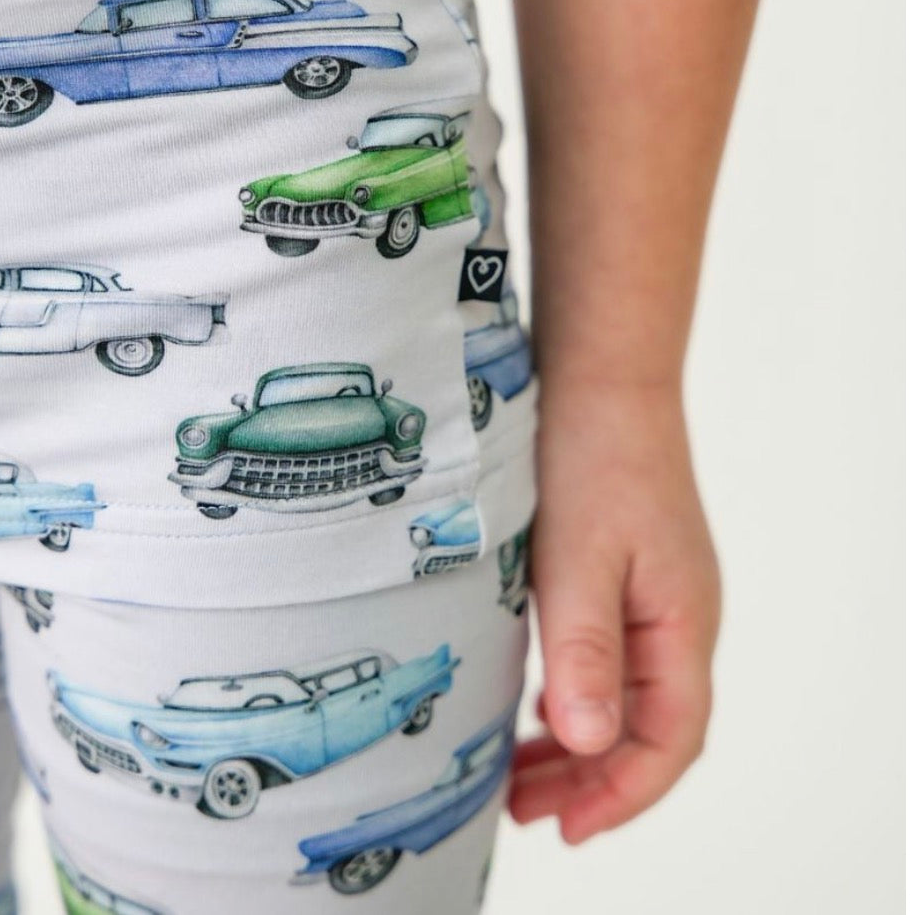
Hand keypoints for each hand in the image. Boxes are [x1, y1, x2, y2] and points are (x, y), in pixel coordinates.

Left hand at [509, 379, 720, 842]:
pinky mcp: (627, 570)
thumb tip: (588, 744)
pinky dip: (576, 693)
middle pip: (648, 727)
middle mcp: (678, 617)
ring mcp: (656, 593)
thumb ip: (585, 651)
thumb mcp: (577, 558)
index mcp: (681, 623)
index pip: (668, 740)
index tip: (563, 827)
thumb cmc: (593, 456)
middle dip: (590, 780)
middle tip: (523, 810)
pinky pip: (611, 657)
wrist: (602, 374)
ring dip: (579, 741)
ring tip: (520, 773)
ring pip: (627, 694)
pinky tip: (538, 700)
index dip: (619, 794)